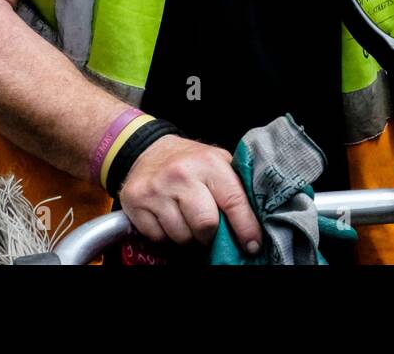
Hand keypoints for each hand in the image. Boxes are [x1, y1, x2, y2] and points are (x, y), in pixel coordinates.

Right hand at [118, 135, 262, 252]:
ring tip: (186, 219)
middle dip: (210, 234)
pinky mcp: (136, 203)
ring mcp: (157, 189)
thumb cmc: (188, 160)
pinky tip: (167, 218)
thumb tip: (258, 219)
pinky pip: (158, 238)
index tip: (252, 245)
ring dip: (187, 235)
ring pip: (181, 236)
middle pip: (205, 226)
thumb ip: (234, 186)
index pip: (233, 202)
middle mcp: (181, 174)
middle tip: (208, 228)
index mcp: (208, 163)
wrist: (146, 149)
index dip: (245, 228)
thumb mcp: (216, 161)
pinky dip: (165, 235)